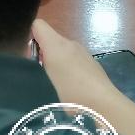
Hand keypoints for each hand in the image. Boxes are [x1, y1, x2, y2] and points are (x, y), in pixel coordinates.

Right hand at [31, 19, 134, 134]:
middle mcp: (71, 44)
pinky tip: (71, 91)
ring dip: (56, 66)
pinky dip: (69, 72)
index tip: (30, 58)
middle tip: (41, 78)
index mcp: (57, 44)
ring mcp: (84, 55)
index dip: (30, 37)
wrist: (105, 108)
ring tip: (56, 87)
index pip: (38, 26)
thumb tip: (33, 57)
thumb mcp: (44, 81)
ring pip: (62, 53)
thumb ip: (34, 64)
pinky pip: (74, 62)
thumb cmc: (71, 93)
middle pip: (50, 41)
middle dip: (43, 56)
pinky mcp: (93, 66)